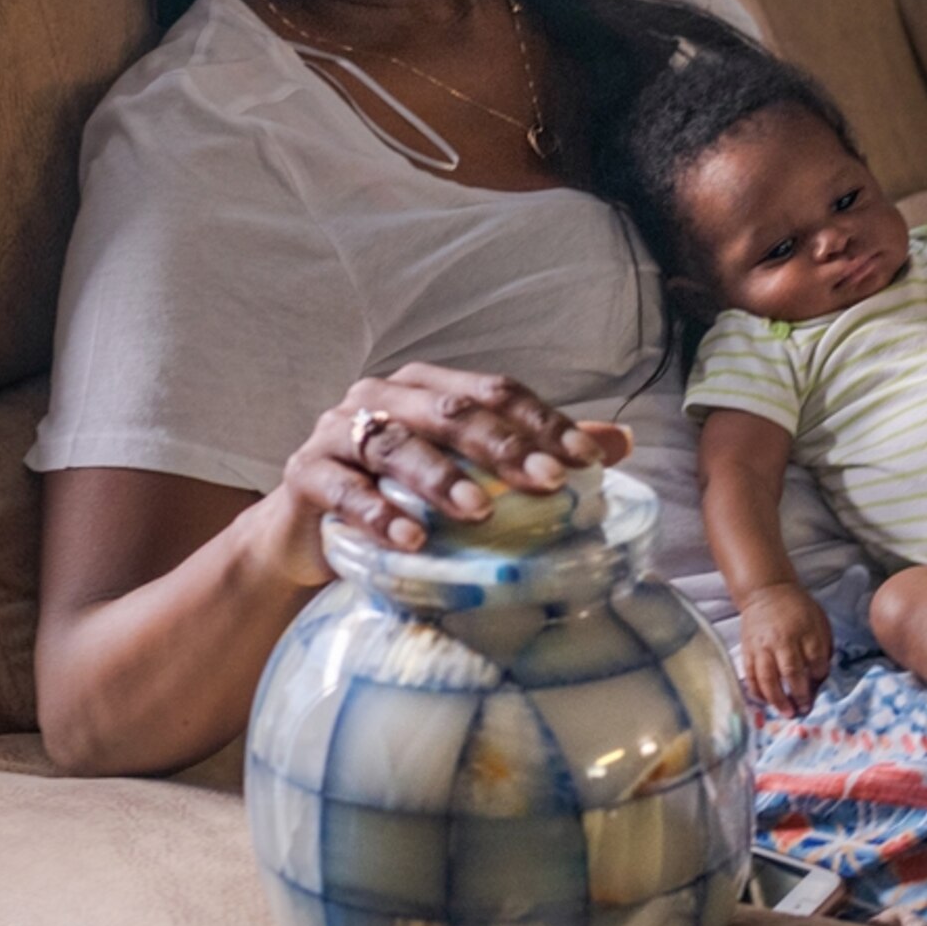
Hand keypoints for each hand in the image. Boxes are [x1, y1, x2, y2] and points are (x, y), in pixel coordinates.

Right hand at [280, 364, 625, 562]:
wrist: (307, 538)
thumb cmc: (398, 498)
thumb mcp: (467, 475)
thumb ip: (534, 453)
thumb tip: (621, 441)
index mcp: (426, 385)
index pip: (493, 391)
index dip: (541, 423)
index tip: (586, 462)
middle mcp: (380, 396)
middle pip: (448, 409)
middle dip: (502, 446)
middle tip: (548, 484)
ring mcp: (337, 431)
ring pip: (394, 444)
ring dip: (440, 478)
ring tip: (480, 512)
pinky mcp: (305, 474)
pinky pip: (344, 490)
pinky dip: (378, 514)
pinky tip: (411, 540)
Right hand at [736, 586, 835, 716]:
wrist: (766, 591)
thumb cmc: (797, 608)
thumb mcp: (818, 619)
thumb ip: (823, 645)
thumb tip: (821, 675)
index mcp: (805, 630)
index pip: (816, 658)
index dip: (819, 675)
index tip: (819, 682)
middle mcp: (782, 639)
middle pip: (791, 671)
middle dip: (800, 694)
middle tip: (805, 709)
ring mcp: (762, 646)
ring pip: (768, 678)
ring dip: (777, 699)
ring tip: (787, 713)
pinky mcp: (747, 650)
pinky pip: (750, 675)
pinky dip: (757, 692)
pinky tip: (766, 702)